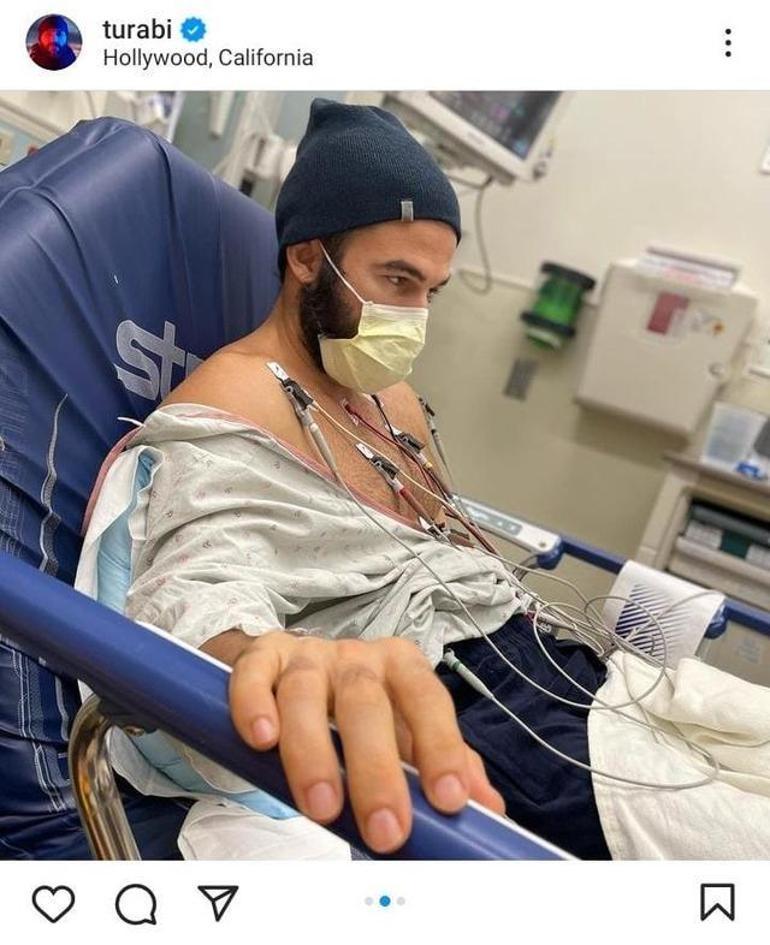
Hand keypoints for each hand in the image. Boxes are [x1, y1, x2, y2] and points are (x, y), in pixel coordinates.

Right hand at [228, 631, 505, 853]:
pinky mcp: (260, 658)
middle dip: (377, 770)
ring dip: (314, 752)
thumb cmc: (356, 710)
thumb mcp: (402, 730)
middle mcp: (356, 656)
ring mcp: (305, 656)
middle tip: (386, 831)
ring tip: (322, 808)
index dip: (441, 747)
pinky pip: (255, 675)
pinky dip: (255, 705)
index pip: (428, 700)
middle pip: (367, 702)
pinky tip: (262, 741)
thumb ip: (443, 764)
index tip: (449, 801)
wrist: (288, 668)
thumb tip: (490, 811)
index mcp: (402, 668)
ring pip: (307, 692)